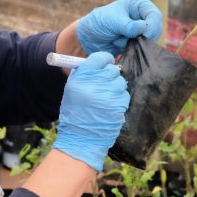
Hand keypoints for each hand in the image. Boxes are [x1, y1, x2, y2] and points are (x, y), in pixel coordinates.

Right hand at [53, 52, 128, 170]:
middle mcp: (94, 84)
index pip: (99, 58)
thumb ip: (84, 73)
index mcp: (81, 78)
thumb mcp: (72, 90)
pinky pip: (125, 95)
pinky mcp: (118, 106)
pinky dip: (120, 100)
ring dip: (116, 88)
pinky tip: (110, 107)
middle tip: (105, 84)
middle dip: (110, 76)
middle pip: (112, 69)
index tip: (106, 63)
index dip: (105, 60)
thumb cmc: (75, 113)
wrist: (81, 138)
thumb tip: (100, 61)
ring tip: (106, 99)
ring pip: (120, 82)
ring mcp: (107, 95)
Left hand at [76, 0, 162, 55]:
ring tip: (117, 39)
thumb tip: (144, 28)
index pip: (155, 15)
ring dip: (134, 44)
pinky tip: (118, 45)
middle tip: (127, 40)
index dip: (152, 27)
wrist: (88, 37)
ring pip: (149, 41)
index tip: (143, 36)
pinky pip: (141, 49)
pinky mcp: (136, 41)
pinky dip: (131, 49)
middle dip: (142, 37)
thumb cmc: (99, 22)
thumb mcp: (113, 21)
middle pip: (156, 29)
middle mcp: (142, 16)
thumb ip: (128, 26)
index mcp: (138, 4)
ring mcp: (140, 30)